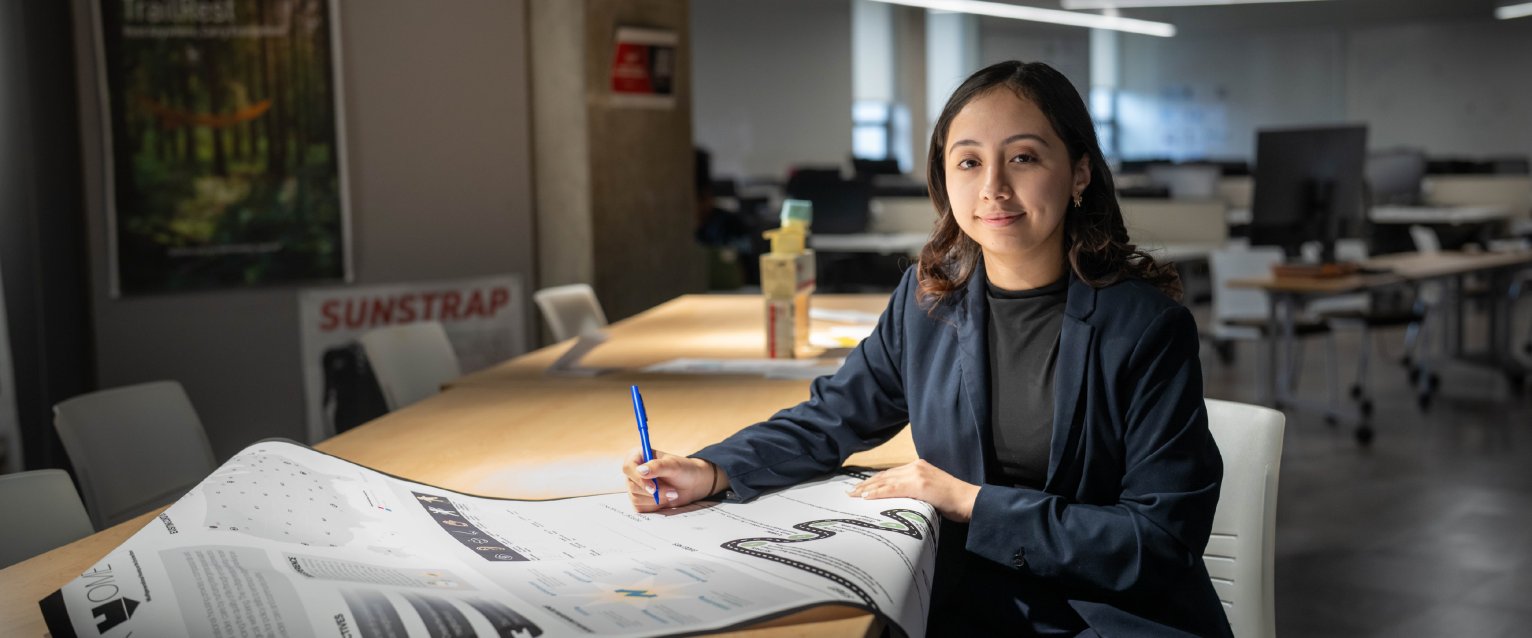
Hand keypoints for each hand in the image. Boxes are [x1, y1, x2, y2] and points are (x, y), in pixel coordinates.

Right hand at [620, 448, 729, 512]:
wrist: (692, 484)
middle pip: (632, 486)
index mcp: (638, 457)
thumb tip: (640, 471)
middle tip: (673, 491)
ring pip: (636, 498)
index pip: (628, 468)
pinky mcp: (639, 500)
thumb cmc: (684, 470)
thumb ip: (657, 466)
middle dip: (655, 492)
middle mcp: (634, 472)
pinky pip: (640, 508)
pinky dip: (655, 506)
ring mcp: (635, 487)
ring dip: (657, 499)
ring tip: (672, 493)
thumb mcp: (673, 465)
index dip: (639, 479)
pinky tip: (665, 500)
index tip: (654, 488)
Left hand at [847, 459, 979, 522]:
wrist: (969, 501)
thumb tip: (900, 502)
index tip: (861, 488)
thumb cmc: (953, 502)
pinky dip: (878, 492)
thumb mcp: (930, 492)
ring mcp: (917, 474)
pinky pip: (893, 489)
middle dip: (866, 484)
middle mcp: (916, 466)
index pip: (891, 474)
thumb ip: (915, 492)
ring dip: (867, 488)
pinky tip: (867, 496)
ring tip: (854, 495)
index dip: (874, 481)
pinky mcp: (919, 484)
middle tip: (851, 493)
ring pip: (886, 480)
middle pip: (885, 475)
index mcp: (918, 467)